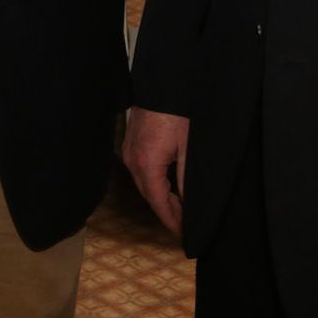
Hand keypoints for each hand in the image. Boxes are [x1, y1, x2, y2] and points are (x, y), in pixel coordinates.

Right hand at [122, 107, 189, 235]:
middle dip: (167, 212)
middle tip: (185, 225)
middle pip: (149, 196)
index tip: (184, 234)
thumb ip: (186, 180)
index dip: (172, 221)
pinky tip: (168, 186)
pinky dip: (155, 183)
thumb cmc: (178, 112)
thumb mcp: (189, 148)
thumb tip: (188, 205)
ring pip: (145, 184)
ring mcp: (129, 150)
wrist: (165, 84)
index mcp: (147, 164)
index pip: (158, 203)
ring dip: (161, 198)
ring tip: (180, 209)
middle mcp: (132, 160)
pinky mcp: (131, 142)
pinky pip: (141, 170)